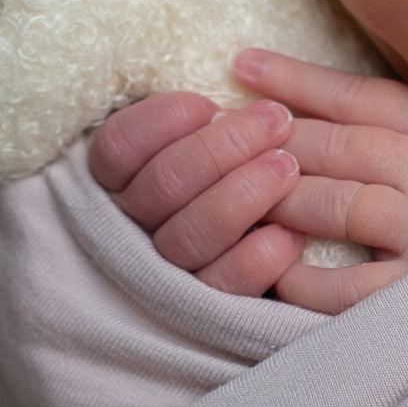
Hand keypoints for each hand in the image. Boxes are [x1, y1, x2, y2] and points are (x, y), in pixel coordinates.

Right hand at [85, 90, 310, 295]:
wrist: (243, 258)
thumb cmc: (220, 173)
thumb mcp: (194, 135)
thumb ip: (197, 119)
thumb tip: (228, 95)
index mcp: (116, 181)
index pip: (118, 148)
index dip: (163, 121)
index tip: (208, 104)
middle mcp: (129, 229)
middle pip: (162, 186)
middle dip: (224, 147)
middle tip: (276, 120)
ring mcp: (164, 273)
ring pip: (189, 237)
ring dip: (244, 194)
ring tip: (289, 165)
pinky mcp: (205, 312)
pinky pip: (223, 288)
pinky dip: (258, 259)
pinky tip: (291, 233)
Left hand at [234, 48, 407, 313]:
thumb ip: (396, 115)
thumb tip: (310, 98)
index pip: (350, 94)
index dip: (290, 79)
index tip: (238, 66)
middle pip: (329, 143)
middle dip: (265, 139)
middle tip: (212, 138)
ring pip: (333, 203)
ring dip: (280, 198)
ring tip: (235, 196)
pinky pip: (351, 287)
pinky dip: (307, 280)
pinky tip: (276, 272)